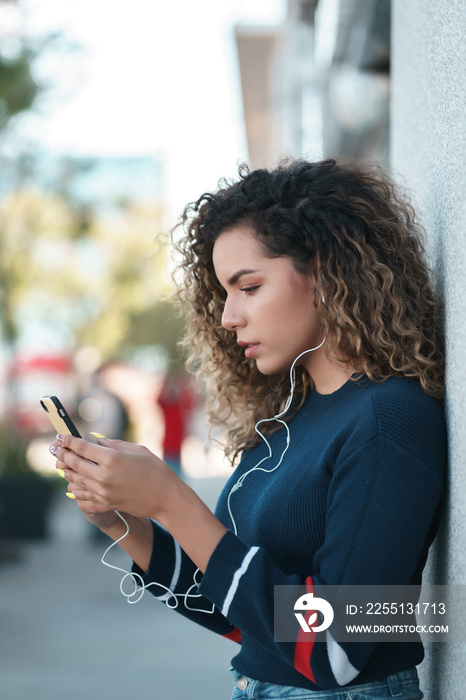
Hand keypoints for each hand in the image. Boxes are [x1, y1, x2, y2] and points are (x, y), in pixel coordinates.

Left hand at [50, 434, 176, 521]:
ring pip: (76, 481)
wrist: (165, 497)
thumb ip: (114, 444)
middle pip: (75, 464)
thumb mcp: (137, 450)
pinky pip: (84, 498)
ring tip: (63, 465)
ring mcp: (103, 492)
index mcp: (112, 459)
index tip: (62, 436)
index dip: (69, 441)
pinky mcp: (106, 503)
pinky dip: (76, 491)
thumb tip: (97, 442)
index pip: (82, 448)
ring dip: (67, 472)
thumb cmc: (155, 469)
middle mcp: (104, 476)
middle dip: (63, 455)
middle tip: (56, 449)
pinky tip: (73, 486)